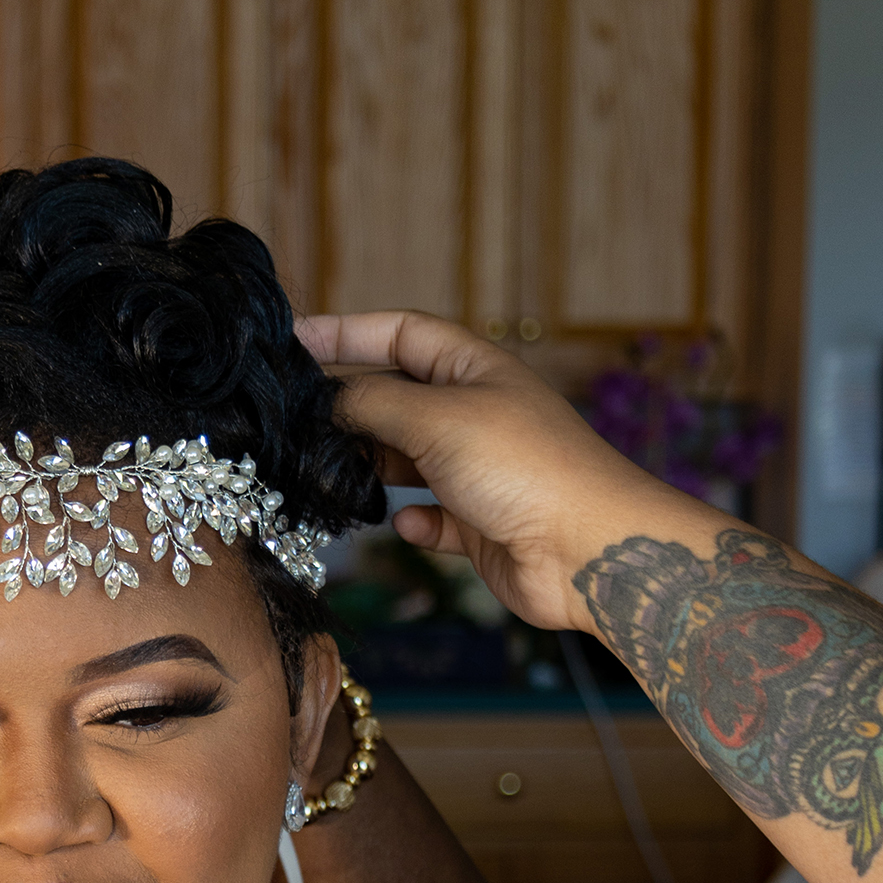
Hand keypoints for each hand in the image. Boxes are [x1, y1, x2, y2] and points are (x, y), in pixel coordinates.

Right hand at [295, 309, 712, 635]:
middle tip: (296, 421)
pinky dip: (415, 522)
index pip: (400, 333)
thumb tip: (328, 399)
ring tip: (334, 475)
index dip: (346, 332)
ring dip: (373, 467)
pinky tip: (408, 524)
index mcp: (473, 369)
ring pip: (407, 460)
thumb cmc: (525, 467)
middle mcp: (475, 413)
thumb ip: (373, 403)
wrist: (588, 550)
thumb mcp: (437, 418)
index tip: (293, 341)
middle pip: (397, 396)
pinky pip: (432, 517)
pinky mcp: (481, 524)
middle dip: (351, 407)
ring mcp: (478, 470)